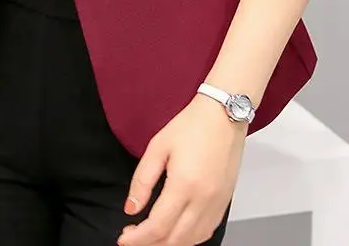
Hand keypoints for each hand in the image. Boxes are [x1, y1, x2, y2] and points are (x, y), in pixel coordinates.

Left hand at [117, 93, 245, 245]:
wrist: (224, 115)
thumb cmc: (192, 125)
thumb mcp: (158, 146)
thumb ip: (142, 180)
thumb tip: (131, 207)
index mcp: (184, 185)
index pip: (157, 226)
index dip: (137, 239)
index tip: (124, 240)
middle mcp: (204, 200)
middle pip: (174, 239)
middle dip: (149, 244)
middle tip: (132, 237)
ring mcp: (217, 204)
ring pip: (191, 240)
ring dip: (168, 244)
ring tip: (150, 236)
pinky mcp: (225, 202)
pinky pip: (206, 232)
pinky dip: (188, 239)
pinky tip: (175, 233)